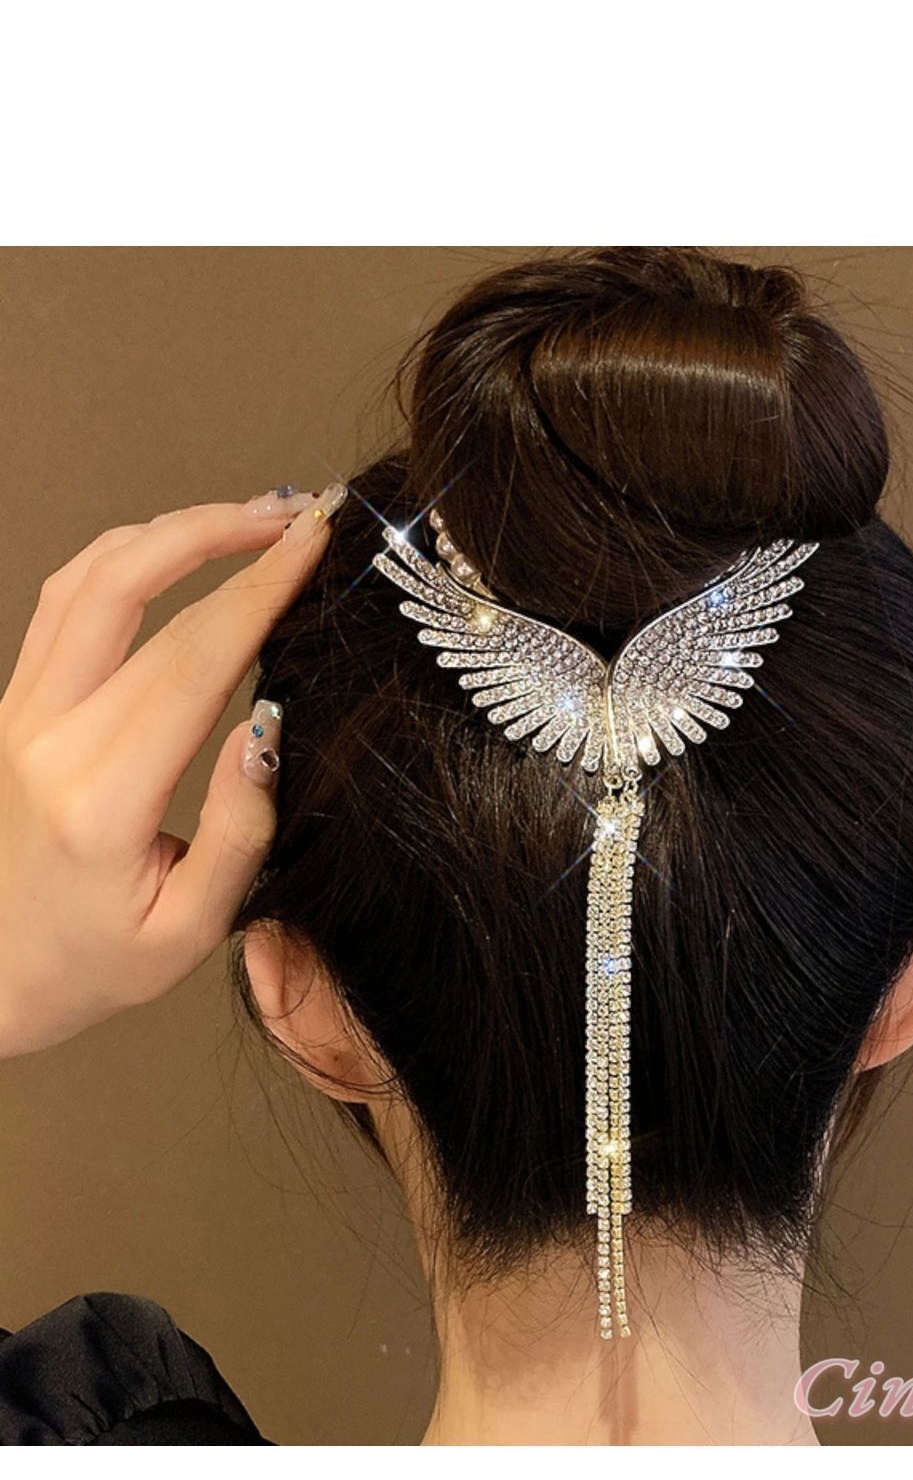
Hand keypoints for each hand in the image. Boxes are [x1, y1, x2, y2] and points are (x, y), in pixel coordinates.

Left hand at [0, 483, 345, 1057]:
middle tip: (299, 514)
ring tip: (248, 516)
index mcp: (102, 800)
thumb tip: (269, 728)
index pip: (192, 662)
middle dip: (228, 536)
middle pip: (137, 594)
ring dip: (171, 530)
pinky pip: (62, 602)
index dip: (260, 592)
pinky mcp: (11, 707)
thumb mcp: (187, 931)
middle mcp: (48, 741)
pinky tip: (176, 547)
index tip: (314, 544)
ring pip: (89, 578)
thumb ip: (238, 831)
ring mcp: (18, 715)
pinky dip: (124, 555)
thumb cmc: (88, 964)